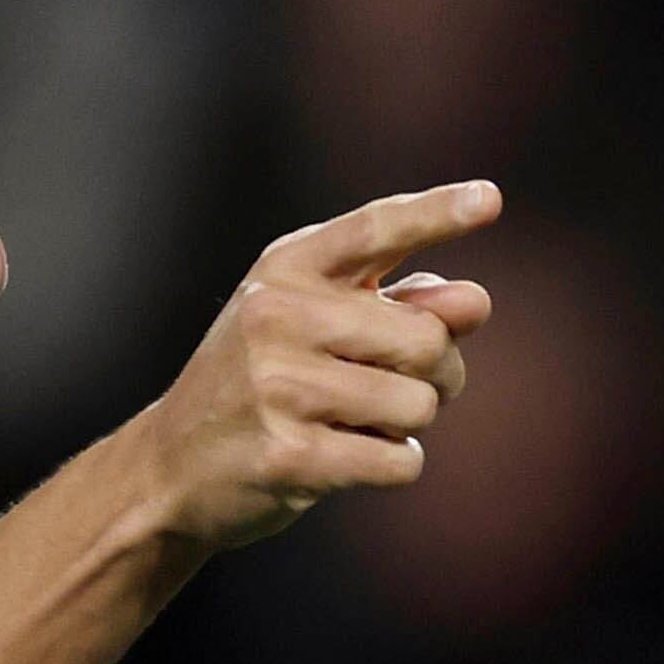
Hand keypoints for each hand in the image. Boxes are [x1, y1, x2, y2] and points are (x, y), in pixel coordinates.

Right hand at [126, 184, 502, 550]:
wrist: (172, 465)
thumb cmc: (267, 381)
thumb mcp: (318, 321)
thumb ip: (401, 303)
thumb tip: (475, 301)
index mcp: (288, 268)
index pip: (375, 229)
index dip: (437, 213)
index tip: (491, 199)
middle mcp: (278, 316)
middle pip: (427, 339)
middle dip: (440, 371)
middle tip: (406, 382)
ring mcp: (278, 386)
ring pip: (420, 405)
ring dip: (410, 423)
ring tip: (358, 422)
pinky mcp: (289, 456)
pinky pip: (400, 461)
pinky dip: (393, 464)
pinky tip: (348, 458)